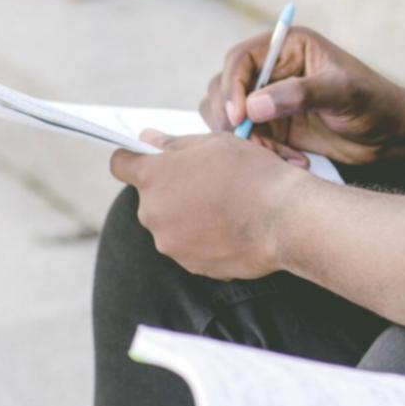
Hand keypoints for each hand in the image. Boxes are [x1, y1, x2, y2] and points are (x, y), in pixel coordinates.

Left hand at [110, 130, 307, 279]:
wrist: (284, 219)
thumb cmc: (252, 174)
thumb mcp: (215, 144)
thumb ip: (174, 144)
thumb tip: (148, 139)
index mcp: (153, 177)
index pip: (120, 165)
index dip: (132, 159)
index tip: (147, 160)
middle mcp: (152, 212)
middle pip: (150, 198)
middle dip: (172, 191)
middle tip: (210, 184)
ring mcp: (170, 243)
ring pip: (171, 225)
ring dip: (189, 217)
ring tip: (227, 210)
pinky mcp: (191, 265)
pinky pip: (190, 248)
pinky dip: (205, 240)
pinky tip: (233, 230)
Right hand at [200, 26, 404, 164]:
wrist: (390, 135)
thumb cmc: (374, 103)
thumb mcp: (342, 93)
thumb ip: (299, 94)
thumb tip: (252, 106)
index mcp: (287, 47)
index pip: (240, 59)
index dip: (232, 86)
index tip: (239, 116)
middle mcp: (272, 69)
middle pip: (224, 87)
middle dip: (232, 117)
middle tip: (253, 142)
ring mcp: (269, 98)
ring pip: (229, 116)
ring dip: (247, 139)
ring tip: (284, 154)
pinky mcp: (272, 126)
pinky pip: (247, 140)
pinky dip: (263, 153)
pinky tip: (297, 161)